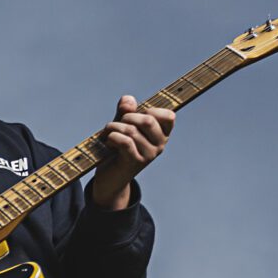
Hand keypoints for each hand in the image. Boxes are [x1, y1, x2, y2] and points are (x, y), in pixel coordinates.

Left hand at [88, 94, 173, 209]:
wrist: (109, 178)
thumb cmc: (117, 149)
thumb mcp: (122, 126)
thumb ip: (126, 111)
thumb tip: (128, 99)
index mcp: (162, 134)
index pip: (169, 116)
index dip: (151, 110)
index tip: (137, 115)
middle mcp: (159, 145)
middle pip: (148, 120)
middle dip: (127, 117)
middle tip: (117, 124)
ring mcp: (149, 155)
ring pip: (131, 130)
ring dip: (113, 128)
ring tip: (108, 134)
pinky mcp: (135, 162)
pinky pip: (125, 141)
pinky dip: (111, 137)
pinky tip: (108, 143)